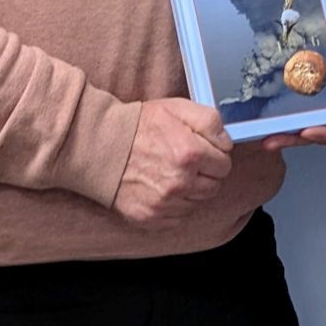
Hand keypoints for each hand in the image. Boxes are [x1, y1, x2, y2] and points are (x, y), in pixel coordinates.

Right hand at [114, 98, 233, 225]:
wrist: (98, 145)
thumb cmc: (138, 125)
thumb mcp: (176, 107)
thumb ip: (210, 121)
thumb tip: (227, 143)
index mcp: (190, 153)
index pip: (224, 164)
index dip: (214, 156)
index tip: (201, 151)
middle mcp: (180, 182)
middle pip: (214, 187)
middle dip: (205, 174)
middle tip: (185, 162)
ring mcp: (165, 203)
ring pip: (197, 203)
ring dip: (190, 190)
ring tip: (170, 174)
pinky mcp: (151, 217)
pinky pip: (178, 217)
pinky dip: (174, 205)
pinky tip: (160, 188)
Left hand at [263, 9, 325, 150]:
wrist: (315, 13)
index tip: (308, 130)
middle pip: (316, 134)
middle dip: (295, 140)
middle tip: (272, 141)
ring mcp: (310, 101)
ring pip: (298, 129)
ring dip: (282, 137)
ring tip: (264, 139)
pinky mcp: (292, 94)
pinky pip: (285, 113)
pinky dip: (274, 121)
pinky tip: (259, 122)